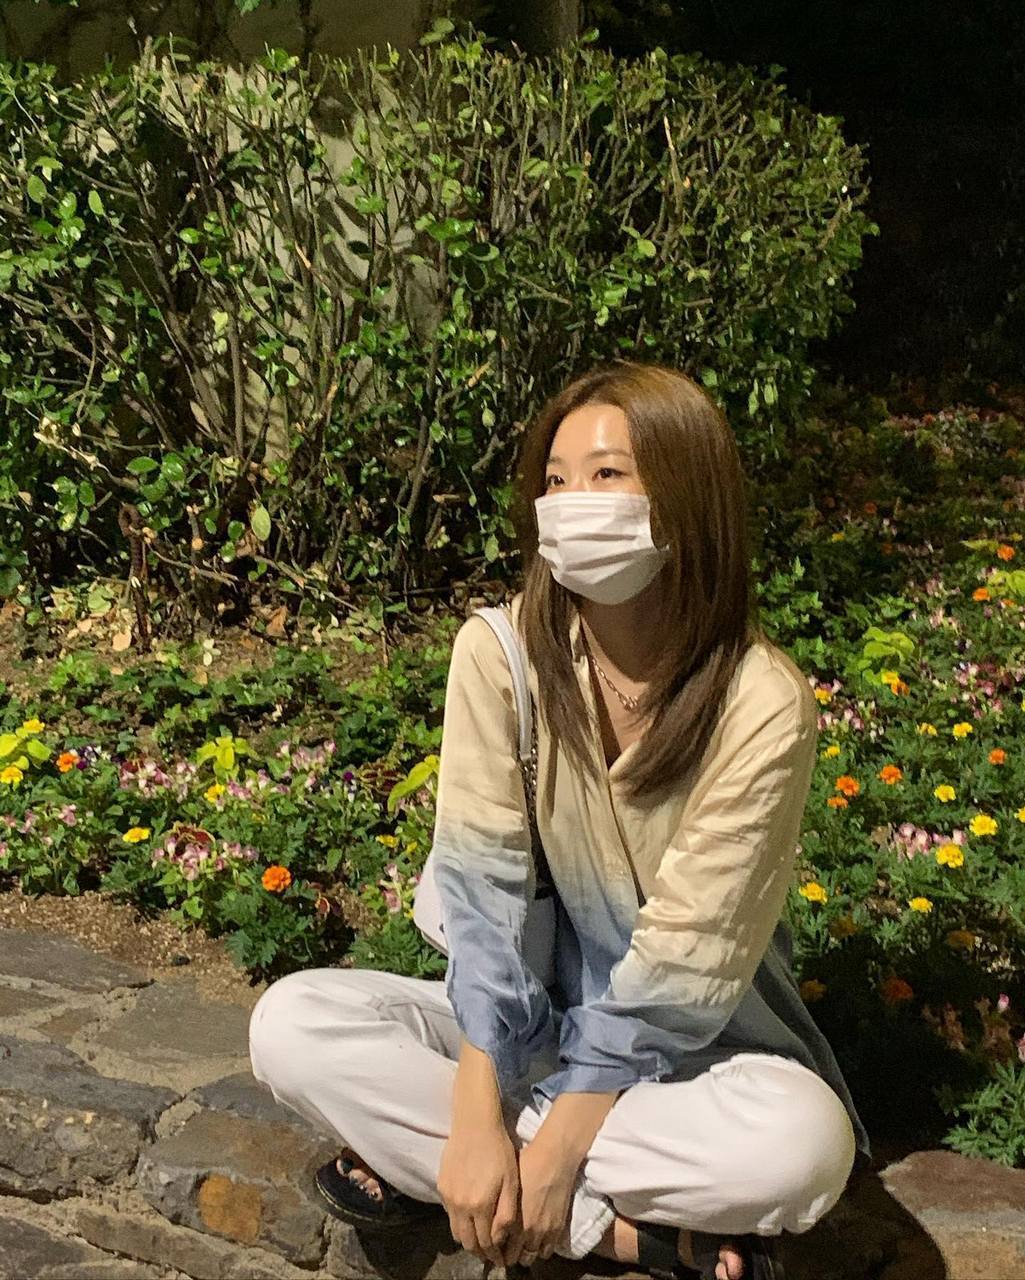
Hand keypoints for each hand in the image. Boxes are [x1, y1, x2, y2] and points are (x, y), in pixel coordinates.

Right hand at [437, 1121, 520, 1266]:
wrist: (474, 1124)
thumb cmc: (498, 1150)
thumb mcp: (511, 1182)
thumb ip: (506, 1214)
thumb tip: (500, 1239)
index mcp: (480, 1206)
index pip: (485, 1243)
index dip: (494, 1255)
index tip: (501, 1260)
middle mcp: (460, 1205)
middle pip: (467, 1242)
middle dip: (480, 1252)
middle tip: (491, 1254)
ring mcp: (448, 1196)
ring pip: (456, 1230)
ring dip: (468, 1239)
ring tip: (480, 1239)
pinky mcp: (442, 1186)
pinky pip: (450, 1214)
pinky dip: (460, 1222)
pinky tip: (470, 1216)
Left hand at [500, 1136, 578, 1266]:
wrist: (554, 1158)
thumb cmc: (527, 1163)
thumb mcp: (505, 1184)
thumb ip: (497, 1206)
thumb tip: (487, 1216)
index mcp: (508, 1218)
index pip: (495, 1245)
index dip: (491, 1247)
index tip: (490, 1245)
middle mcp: (524, 1230)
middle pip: (511, 1257)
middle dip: (505, 1255)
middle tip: (504, 1250)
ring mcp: (541, 1232)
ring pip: (528, 1258)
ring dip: (523, 1255)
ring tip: (520, 1248)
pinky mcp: (556, 1230)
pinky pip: (546, 1252)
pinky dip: (539, 1251)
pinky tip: (536, 1242)